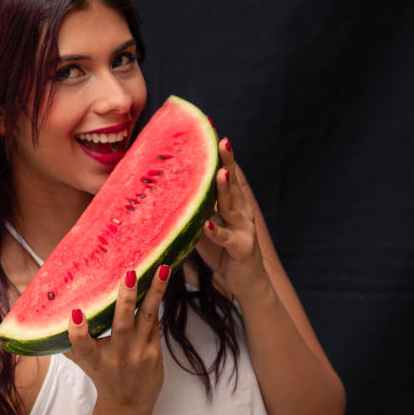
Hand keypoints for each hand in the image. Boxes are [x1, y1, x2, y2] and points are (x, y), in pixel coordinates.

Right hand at [66, 264, 170, 414]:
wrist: (128, 405)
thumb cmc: (101, 375)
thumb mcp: (82, 361)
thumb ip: (68, 340)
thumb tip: (45, 314)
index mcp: (94, 359)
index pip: (83, 346)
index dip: (77, 331)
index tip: (76, 314)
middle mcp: (117, 356)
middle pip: (122, 325)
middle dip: (125, 299)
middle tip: (129, 274)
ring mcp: (138, 353)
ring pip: (147, 318)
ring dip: (154, 292)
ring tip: (161, 269)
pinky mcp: (154, 351)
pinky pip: (154, 321)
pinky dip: (155, 300)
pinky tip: (161, 278)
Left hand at [195, 138, 269, 299]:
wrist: (247, 284)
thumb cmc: (223, 254)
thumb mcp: (204, 228)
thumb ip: (193, 210)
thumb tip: (166, 194)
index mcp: (232, 204)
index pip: (224, 174)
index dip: (219, 154)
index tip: (212, 130)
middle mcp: (241, 212)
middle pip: (231, 182)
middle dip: (226, 160)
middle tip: (221, 139)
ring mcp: (244, 229)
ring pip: (232, 205)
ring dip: (225, 188)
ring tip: (219, 172)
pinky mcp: (242, 248)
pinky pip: (226, 238)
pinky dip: (216, 231)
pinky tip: (206, 224)